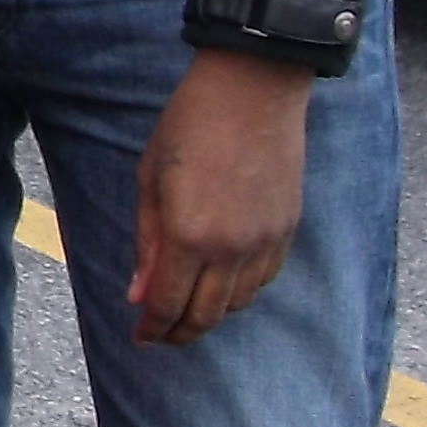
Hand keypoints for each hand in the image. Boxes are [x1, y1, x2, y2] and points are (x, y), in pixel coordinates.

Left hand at [128, 47, 312, 343]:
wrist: (253, 88)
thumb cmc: (189, 124)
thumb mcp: (150, 179)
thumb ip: (146, 241)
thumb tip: (139, 294)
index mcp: (188, 234)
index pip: (168, 304)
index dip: (152, 329)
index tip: (140, 338)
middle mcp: (231, 248)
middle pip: (206, 315)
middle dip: (179, 333)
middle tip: (161, 336)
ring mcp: (264, 240)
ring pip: (239, 303)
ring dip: (211, 314)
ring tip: (188, 311)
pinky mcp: (287, 229)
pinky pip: (264, 279)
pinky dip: (241, 292)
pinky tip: (223, 285)